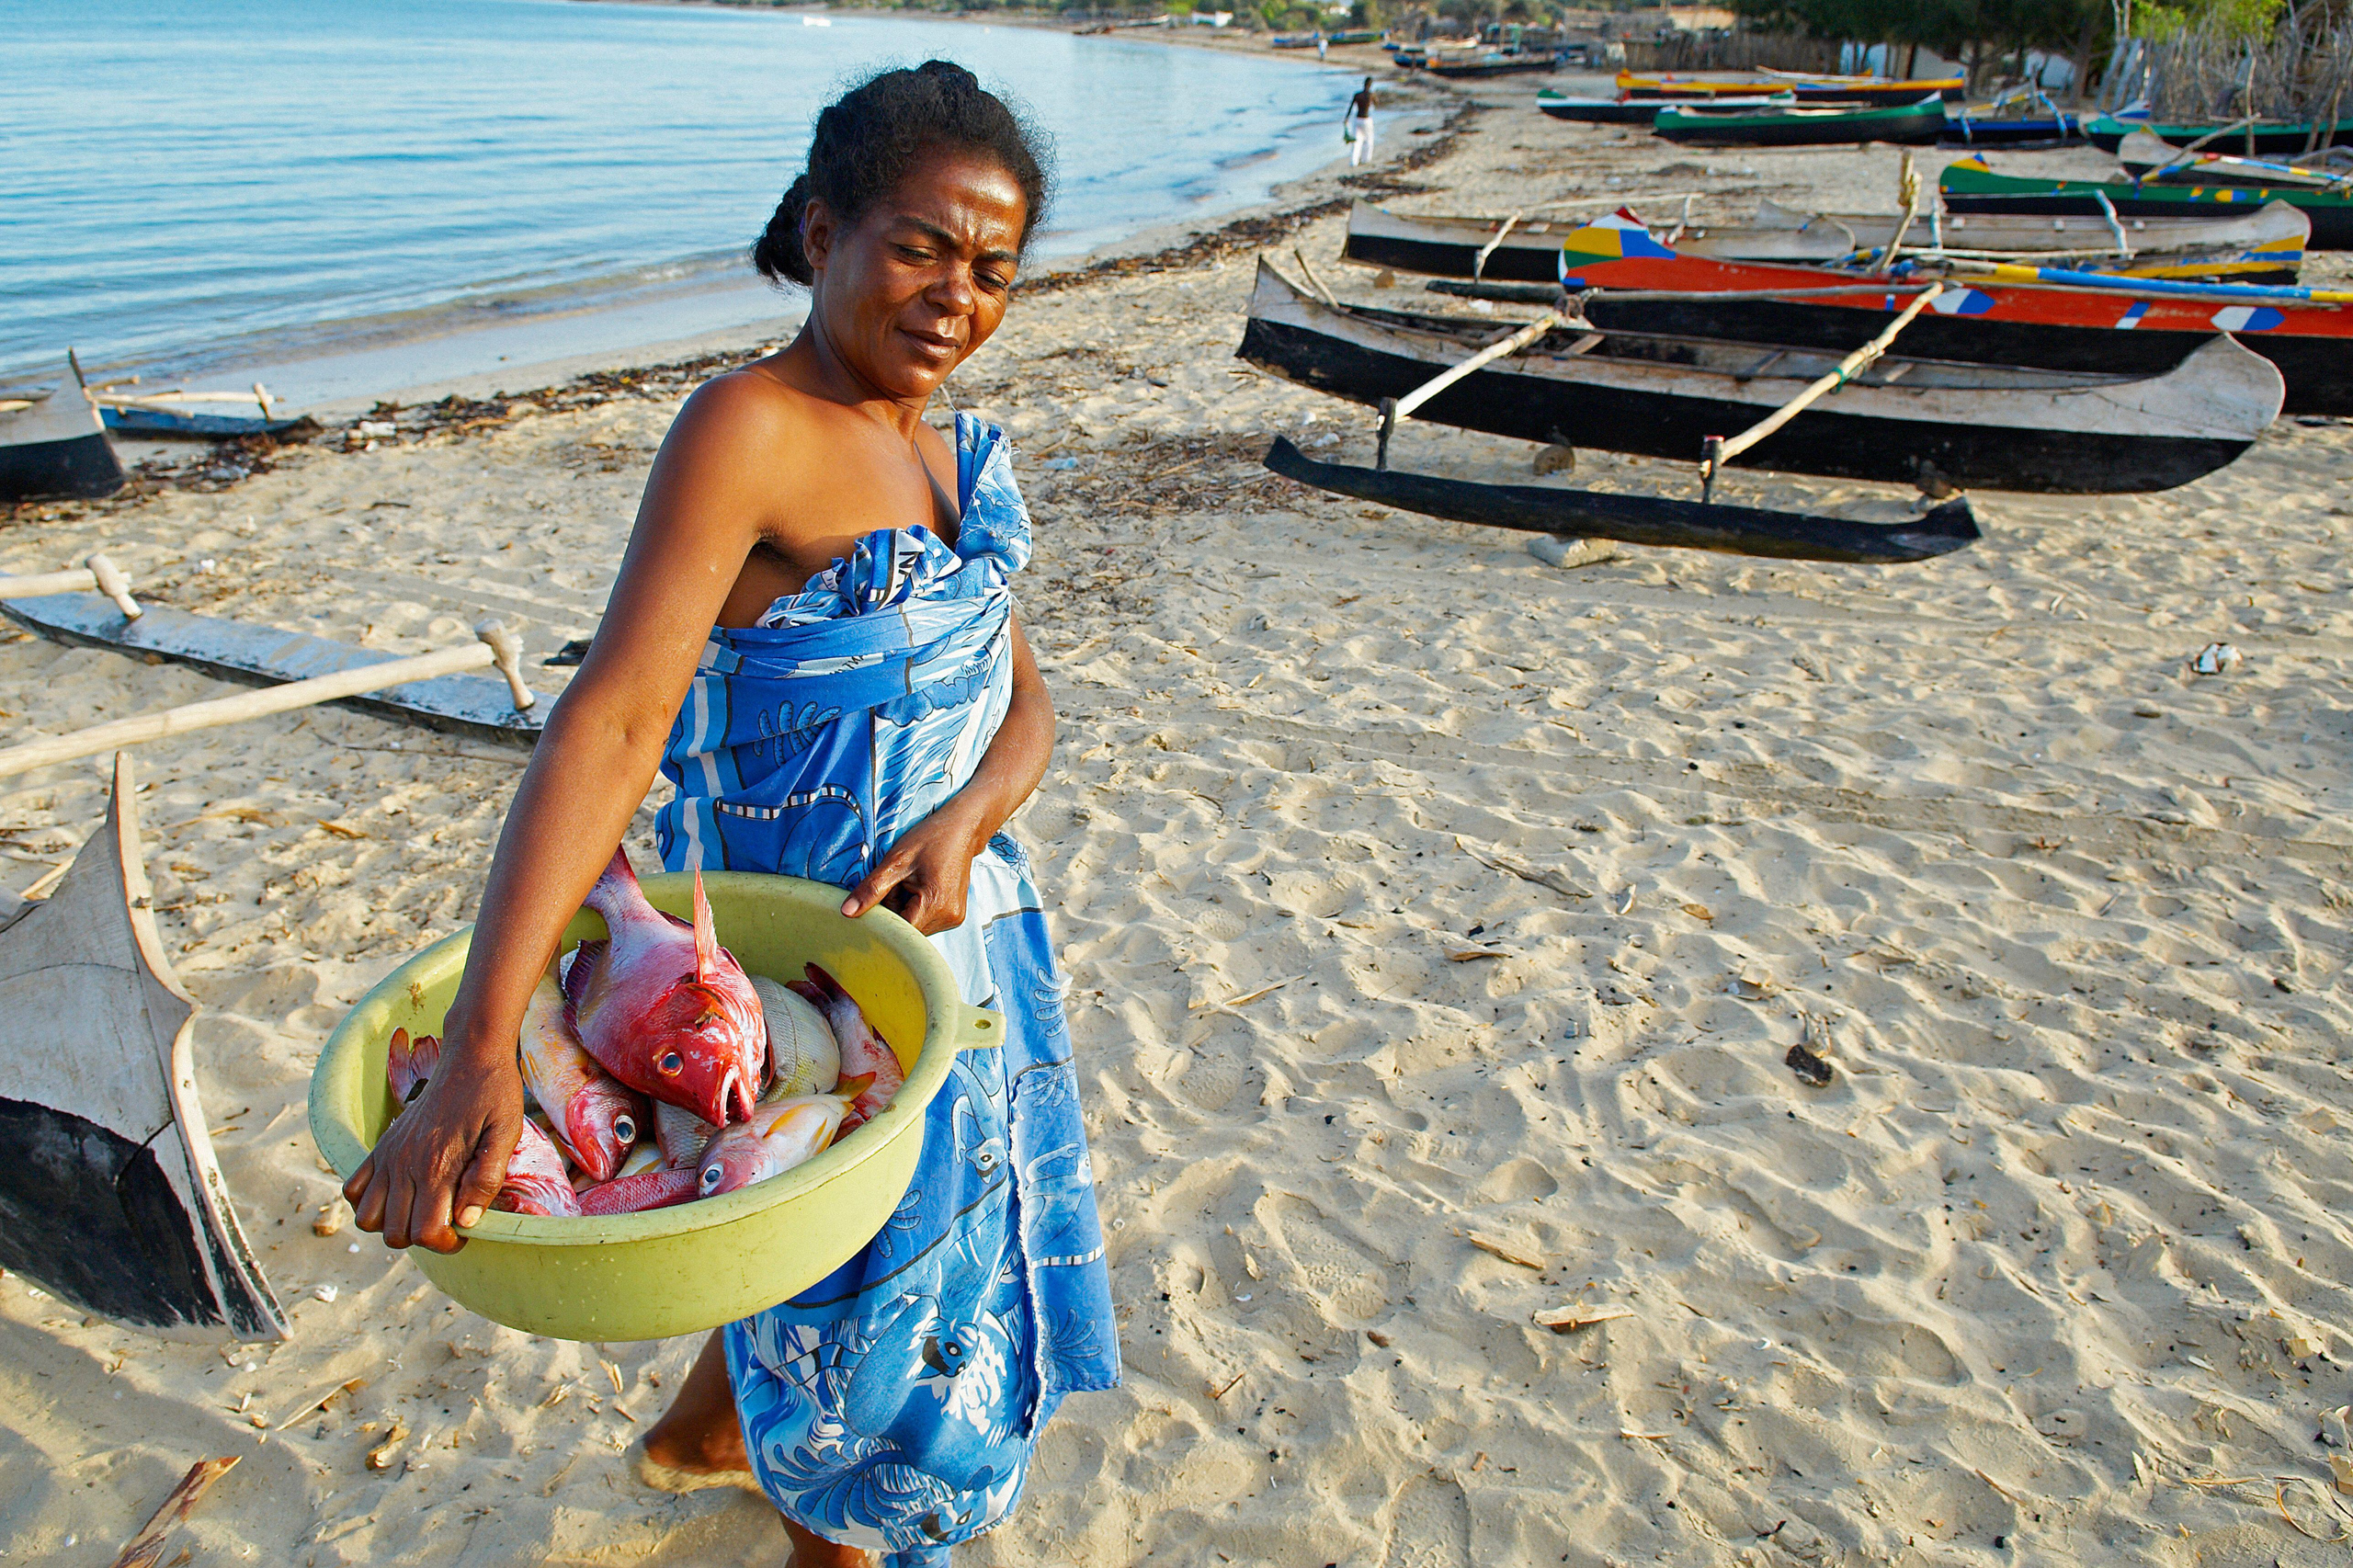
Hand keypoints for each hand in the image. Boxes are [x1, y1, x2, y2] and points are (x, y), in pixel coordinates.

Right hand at [344, 1023, 524, 1253]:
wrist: (471, 1056)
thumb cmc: (495, 1095)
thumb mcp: (506, 1134)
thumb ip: (487, 1179)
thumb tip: (466, 1222)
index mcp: (438, 1165)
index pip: (426, 1232)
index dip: (447, 1243)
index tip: (464, 1230)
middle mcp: (405, 1163)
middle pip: (394, 1234)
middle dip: (422, 1238)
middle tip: (447, 1219)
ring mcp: (388, 1154)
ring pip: (367, 1218)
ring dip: (392, 1224)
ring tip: (422, 1209)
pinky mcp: (381, 1145)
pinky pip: (353, 1189)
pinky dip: (369, 1201)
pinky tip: (399, 1193)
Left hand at [840, 804, 986, 934]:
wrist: (962, 830)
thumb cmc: (930, 839)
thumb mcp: (896, 861)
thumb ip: (871, 889)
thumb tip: (847, 912)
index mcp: (935, 904)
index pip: (898, 931)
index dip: (881, 918)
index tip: (874, 900)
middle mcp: (948, 918)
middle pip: (907, 931)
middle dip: (893, 912)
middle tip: (896, 884)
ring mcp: (954, 918)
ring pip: (915, 927)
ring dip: (904, 911)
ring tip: (909, 884)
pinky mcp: (954, 916)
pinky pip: (925, 921)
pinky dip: (915, 909)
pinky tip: (919, 889)